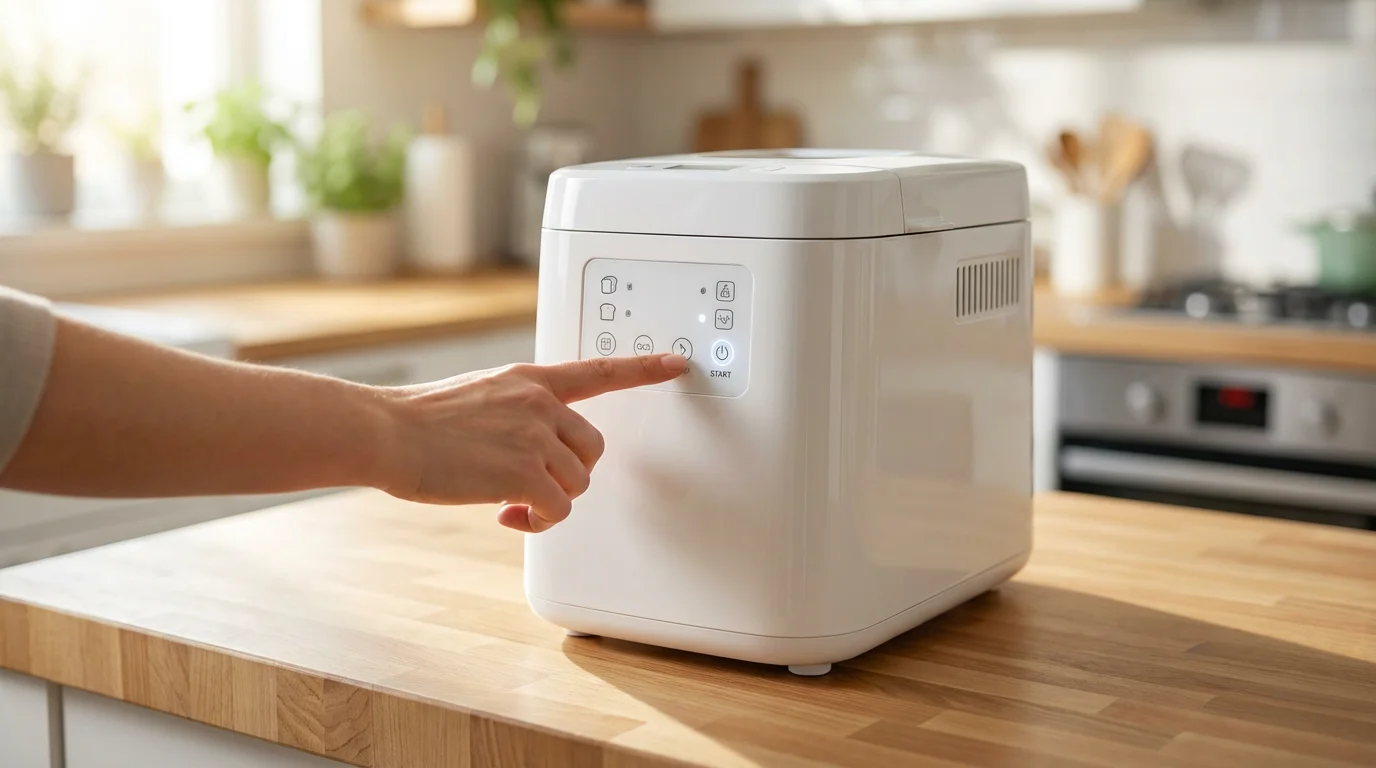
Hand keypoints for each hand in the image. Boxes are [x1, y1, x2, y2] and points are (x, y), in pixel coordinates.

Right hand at [378, 354, 686, 531]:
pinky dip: (538, 521)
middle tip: (527, 486)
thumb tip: (534, 448)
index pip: (599, 370)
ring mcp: (534, 436)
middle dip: (567, 474)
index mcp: (529, 380)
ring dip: (548, 501)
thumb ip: (516, 411)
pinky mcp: (524, 472)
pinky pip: (557, 509)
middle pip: (591, 449)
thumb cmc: (419, 422)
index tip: (676, 364)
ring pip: (576, 483)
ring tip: (508, 501)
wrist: (385, 431)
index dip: (643, 370)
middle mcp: (539, 403)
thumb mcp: (479, 396)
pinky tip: (506, 515)